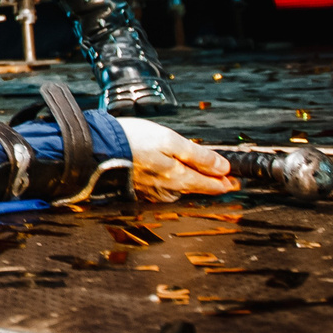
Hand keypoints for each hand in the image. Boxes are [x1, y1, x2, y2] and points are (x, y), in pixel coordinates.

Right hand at [116, 118, 237, 202]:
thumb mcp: (170, 141)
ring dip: (190, 186)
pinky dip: (170, 185)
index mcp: (178, 177)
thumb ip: (198, 155)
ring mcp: (150, 191)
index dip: (224, 182)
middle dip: (209, 185)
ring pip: (178, 190)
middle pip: (194, 188)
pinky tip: (169, 180)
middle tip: (224, 183)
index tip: (235, 182)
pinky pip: (161, 190)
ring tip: (199, 181)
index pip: (208, 183)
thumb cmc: (131, 141)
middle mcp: (166, 189)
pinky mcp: (137, 189)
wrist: (97, 149)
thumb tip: (222, 166)